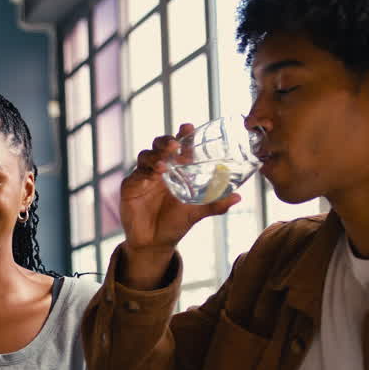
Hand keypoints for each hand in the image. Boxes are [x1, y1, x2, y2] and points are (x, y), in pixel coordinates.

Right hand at [121, 124, 239, 285]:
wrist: (154, 243)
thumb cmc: (175, 223)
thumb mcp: (197, 213)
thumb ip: (216, 204)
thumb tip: (238, 197)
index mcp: (176, 170)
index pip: (178, 147)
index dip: (182, 134)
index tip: (188, 126)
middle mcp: (159, 169)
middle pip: (159, 145)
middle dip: (166, 141)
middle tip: (175, 145)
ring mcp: (143, 176)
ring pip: (145, 156)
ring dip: (155, 157)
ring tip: (164, 165)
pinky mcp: (130, 187)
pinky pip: (136, 174)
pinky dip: (144, 173)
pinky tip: (153, 175)